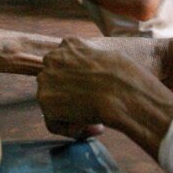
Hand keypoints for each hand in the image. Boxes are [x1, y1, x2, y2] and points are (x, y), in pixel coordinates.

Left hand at [38, 38, 172, 138]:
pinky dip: (72, 130)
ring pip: (54, 103)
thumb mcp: (111, 57)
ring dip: (74, 115)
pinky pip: (54, 122)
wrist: (123, 93)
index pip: (66, 66)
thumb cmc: (127, 77)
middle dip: (74, 97)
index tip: (99, 93)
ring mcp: (45, 78)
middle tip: (97, 110)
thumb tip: (91, 79)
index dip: (82, 83)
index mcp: (70, 43)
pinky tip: (96, 127)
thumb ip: (94, 64)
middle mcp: (52, 57)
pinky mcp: (45, 100)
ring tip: (99, 121)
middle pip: (56, 83)